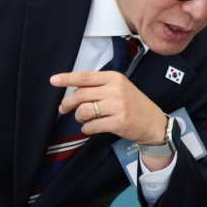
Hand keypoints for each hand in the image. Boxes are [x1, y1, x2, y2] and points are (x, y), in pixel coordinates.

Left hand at [50, 70, 167, 144]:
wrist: (153, 122)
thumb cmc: (133, 104)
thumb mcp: (119, 88)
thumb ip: (99, 87)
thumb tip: (73, 92)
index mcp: (114, 78)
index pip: (85, 77)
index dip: (67, 79)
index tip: (53, 80)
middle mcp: (115, 89)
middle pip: (80, 95)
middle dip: (67, 103)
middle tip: (64, 109)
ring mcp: (117, 106)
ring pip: (83, 111)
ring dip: (79, 117)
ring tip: (84, 120)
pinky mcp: (118, 122)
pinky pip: (91, 125)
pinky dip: (87, 128)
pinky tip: (91, 128)